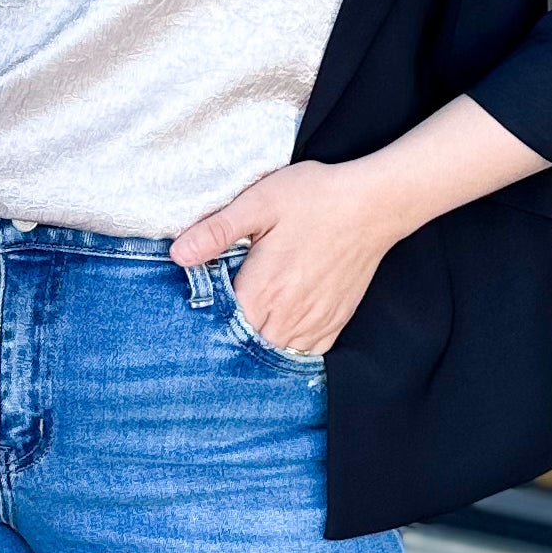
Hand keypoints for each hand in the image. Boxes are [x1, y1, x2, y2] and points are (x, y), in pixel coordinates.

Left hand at [170, 99, 542, 356]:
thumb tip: (177, 254)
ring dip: (257, 348)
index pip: (221, 328)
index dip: (203, 327)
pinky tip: (276, 335)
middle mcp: (289, 314)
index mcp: (263, 289)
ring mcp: (315, 321)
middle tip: (211, 327)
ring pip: (275, 354)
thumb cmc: (314, 198)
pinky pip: (306, 353)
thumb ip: (216, 231)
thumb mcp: (259, 202)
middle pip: (246, 347)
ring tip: (241, 334)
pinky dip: (288, 350)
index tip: (191, 319)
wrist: (374, 204)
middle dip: (227, 340)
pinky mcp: (335, 321)